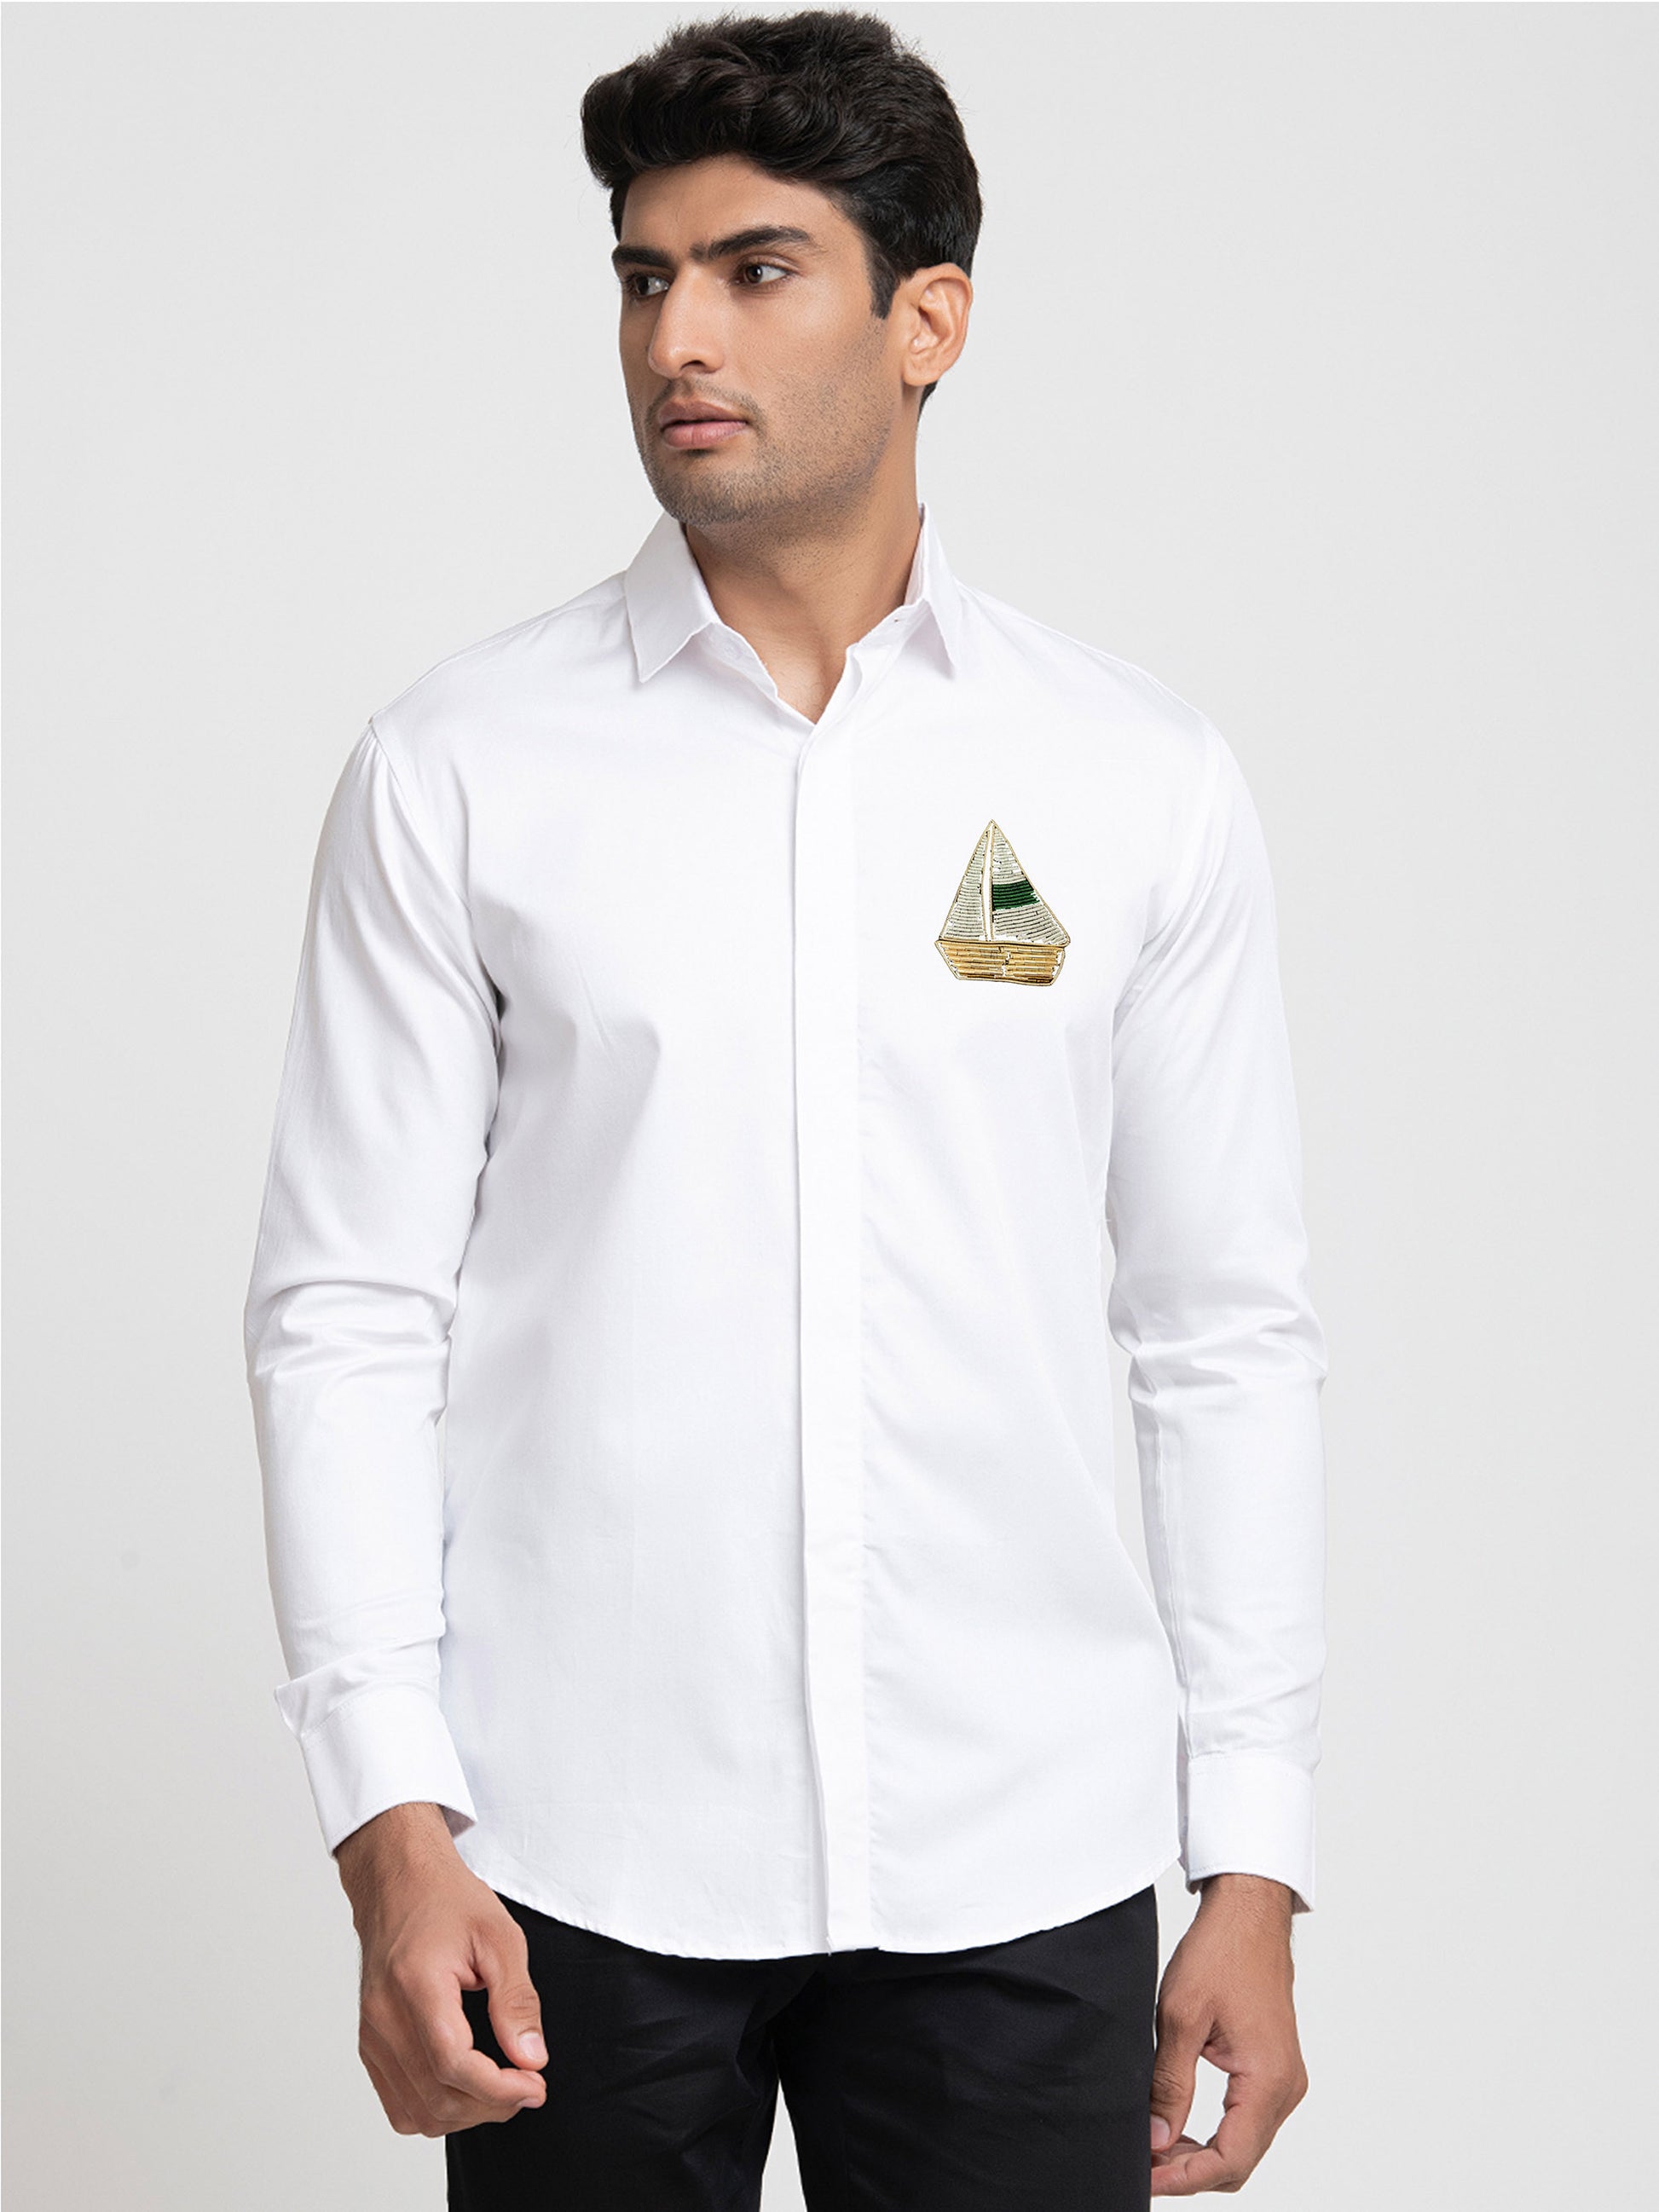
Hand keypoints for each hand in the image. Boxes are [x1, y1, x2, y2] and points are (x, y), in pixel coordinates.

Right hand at [334, 1801, 548, 2137]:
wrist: (398, 1883)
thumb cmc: (447, 1902)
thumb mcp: (500, 1936)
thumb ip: (517, 2000)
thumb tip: (532, 2058)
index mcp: (415, 1984)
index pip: (452, 2064)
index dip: (499, 2088)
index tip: (536, 2084)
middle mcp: (384, 2017)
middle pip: (436, 2098)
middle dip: (492, 2105)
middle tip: (529, 2084)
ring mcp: (372, 2035)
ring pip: (417, 2113)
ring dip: (466, 2114)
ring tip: (502, 2088)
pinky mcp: (370, 2045)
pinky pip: (400, 2105)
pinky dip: (436, 2111)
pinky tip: (467, 2088)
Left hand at [1148, 1873, 1307, 2194]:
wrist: (1248, 1912)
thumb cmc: (1221, 1952)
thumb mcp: (1180, 2017)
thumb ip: (1169, 2085)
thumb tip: (1157, 2140)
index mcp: (1268, 2080)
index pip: (1230, 2160)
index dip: (1184, 2177)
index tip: (1145, 2178)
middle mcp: (1286, 2088)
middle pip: (1240, 2161)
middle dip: (1190, 2171)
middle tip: (1143, 2166)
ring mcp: (1284, 2079)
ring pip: (1244, 2145)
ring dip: (1201, 2154)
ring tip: (1154, 2148)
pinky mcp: (1274, 2069)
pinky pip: (1247, 2120)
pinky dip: (1215, 2133)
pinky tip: (1179, 2127)